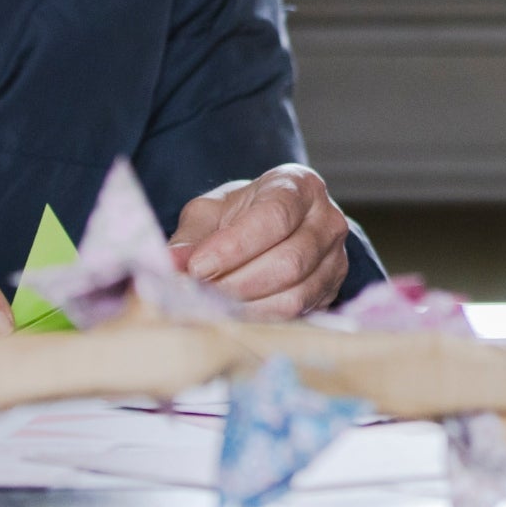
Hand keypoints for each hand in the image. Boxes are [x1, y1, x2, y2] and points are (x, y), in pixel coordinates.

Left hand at [167, 164, 352, 319]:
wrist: (273, 230)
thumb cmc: (240, 216)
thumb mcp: (211, 213)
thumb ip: (191, 238)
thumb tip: (170, 264)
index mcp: (299, 186)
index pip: (274, 217)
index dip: (235, 246)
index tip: (198, 267)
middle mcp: (327, 220)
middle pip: (289, 261)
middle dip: (237, 283)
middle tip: (199, 295)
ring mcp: (336, 259)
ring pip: (295, 294)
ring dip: (247, 307)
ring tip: (212, 307)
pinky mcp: (332, 291)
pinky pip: (298, 315)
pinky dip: (261, 320)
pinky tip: (234, 317)